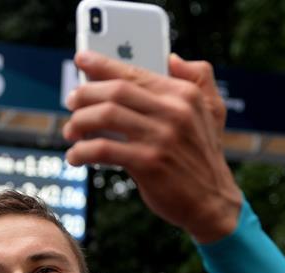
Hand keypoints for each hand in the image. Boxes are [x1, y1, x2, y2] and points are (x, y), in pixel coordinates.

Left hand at [63, 50, 242, 242]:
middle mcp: (174, 112)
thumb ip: (200, 78)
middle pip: (115, 91)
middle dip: (85, 94)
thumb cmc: (203, 157)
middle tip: (70, 102)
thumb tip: (173, 58)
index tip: (81, 59)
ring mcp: (161, 137)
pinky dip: (82, 151)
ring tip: (70, 132)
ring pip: (106, 115)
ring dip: (79, 122)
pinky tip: (76, 156)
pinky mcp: (149, 163)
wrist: (212, 202)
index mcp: (184, 95)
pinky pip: (104, 149)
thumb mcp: (213, 112)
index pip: (135, 72)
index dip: (103, 65)